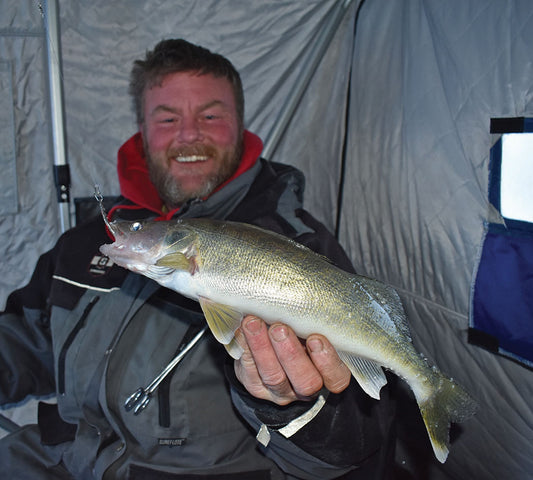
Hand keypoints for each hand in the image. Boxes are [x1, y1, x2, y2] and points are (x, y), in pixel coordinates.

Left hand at [234, 315, 350, 404]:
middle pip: (305, 381)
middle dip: (290, 354)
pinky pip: (249, 371)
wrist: (273, 344)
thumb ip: (317, 318)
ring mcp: (280, 390)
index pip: (337, 378)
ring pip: (273, 377)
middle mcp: (306, 386)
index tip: (315, 338)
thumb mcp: (315, 325)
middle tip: (279, 328)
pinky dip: (244, 347)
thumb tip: (311, 291)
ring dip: (262, 348)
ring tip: (254, 323)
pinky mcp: (256, 386)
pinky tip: (242, 329)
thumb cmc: (303, 329)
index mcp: (329, 374)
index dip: (327, 362)